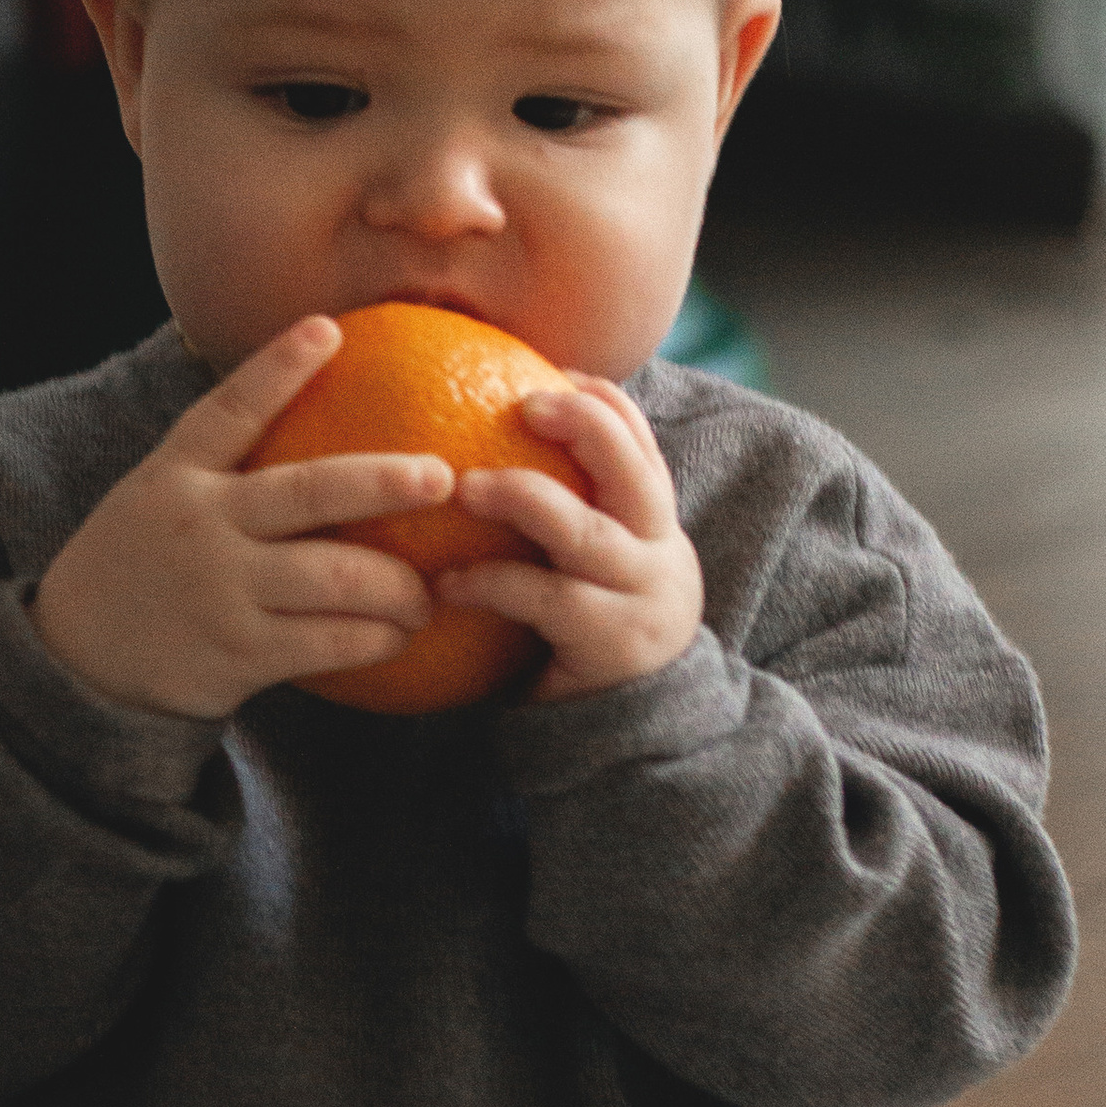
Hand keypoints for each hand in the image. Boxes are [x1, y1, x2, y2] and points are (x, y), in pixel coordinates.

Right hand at [33, 318, 453, 718]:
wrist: (77, 660)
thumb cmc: (142, 566)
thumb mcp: (158, 497)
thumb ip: (223, 465)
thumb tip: (314, 414)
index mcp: (178, 476)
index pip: (229, 411)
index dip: (277, 368)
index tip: (327, 330)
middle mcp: (201, 525)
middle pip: (308, 494)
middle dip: (383, 482)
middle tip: (443, 478)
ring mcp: (221, 591)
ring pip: (336, 578)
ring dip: (398, 586)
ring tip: (429, 591)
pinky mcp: (239, 654)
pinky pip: (328, 643)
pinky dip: (375, 639)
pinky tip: (400, 636)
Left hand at [435, 374, 702, 700]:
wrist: (639, 733)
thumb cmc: (593, 638)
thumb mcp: (595, 572)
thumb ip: (563, 521)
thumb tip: (478, 457)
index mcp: (657, 525)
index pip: (641, 443)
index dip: (602, 402)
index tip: (552, 373)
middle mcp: (657, 553)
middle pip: (631, 469)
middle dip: (582, 426)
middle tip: (522, 404)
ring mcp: (636, 597)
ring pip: (585, 532)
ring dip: (523, 498)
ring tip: (465, 487)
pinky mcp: (607, 643)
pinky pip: (544, 600)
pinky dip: (492, 583)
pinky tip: (448, 581)